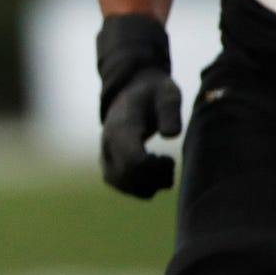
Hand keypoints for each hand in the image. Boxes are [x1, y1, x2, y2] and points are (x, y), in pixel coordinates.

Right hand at [100, 68, 181, 197]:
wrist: (133, 89)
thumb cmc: (155, 93)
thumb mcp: (167, 94)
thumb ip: (170, 111)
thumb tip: (170, 135)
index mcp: (122, 126)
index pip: (133, 161)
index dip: (155, 168)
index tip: (168, 158)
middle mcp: (108, 141)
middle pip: (127, 176)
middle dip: (154, 177)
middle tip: (168, 162)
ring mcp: (105, 152)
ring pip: (122, 184)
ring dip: (147, 184)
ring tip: (160, 166)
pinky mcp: (107, 161)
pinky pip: (119, 184)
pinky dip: (139, 185)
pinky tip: (152, 171)